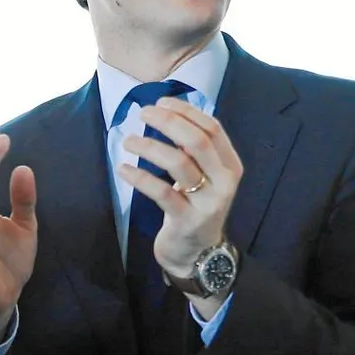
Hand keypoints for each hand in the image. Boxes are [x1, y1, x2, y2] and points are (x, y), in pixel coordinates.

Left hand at [120, 96, 242, 282]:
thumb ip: (194, 151)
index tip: (162, 101)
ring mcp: (208, 202)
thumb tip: (169, 114)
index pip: (213, 128)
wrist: (198, 253)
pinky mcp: (186, 220)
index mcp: (230, 165)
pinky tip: (123, 169)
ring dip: (149, 146)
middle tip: (142, 114)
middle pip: (197, 141)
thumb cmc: (195, 206)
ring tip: (127, 140)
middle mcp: (225, 181)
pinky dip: (139, 177)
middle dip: (168, 122)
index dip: (187, 112)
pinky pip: (161, 192)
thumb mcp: (203, 177)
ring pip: (178, 163)